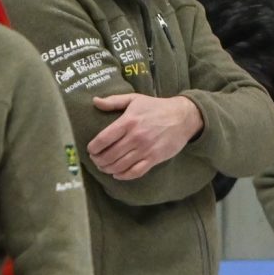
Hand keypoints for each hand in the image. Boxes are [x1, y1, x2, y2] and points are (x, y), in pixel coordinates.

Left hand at [88, 93, 203, 179]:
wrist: (183, 117)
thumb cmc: (156, 107)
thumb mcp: (134, 99)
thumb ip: (113, 101)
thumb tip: (94, 101)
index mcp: (128, 122)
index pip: (103, 139)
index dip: (93, 148)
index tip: (90, 150)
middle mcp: (135, 137)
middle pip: (110, 155)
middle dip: (98, 160)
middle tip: (95, 160)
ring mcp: (146, 149)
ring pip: (121, 165)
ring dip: (108, 169)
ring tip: (103, 167)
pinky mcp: (155, 158)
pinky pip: (136, 171)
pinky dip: (124, 175)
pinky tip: (117, 174)